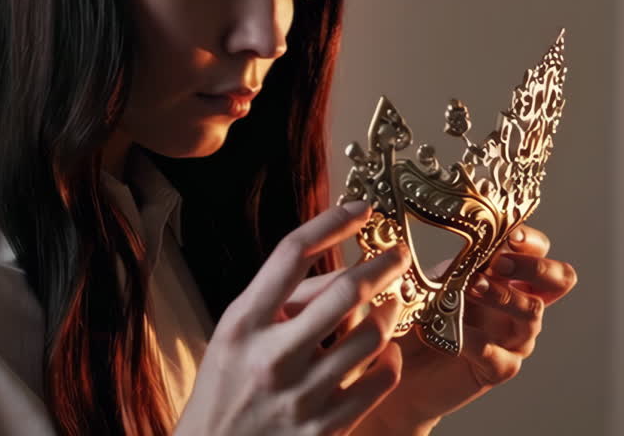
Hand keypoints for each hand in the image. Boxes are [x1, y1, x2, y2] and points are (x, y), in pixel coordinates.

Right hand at [174, 201, 412, 435]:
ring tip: (393, 304)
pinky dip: (390, 359)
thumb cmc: (225, 388)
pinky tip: (386, 351)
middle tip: (398, 255)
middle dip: (383, 265)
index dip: (332, 222)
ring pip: (372, 337)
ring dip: (391, 312)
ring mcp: (301, 396)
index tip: (360, 209)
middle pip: (345, 293)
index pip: (291, 254)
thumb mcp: (236, 334)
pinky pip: (379, 381)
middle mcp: (271, 357)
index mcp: (243, 324)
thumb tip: (343, 265)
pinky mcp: (325, 430)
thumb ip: (282, 299)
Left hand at [357, 225, 577, 433]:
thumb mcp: (433, 277)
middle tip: (499, 263)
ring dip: (501, 295)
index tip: (508, 235)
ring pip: (532, 313)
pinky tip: (442, 333)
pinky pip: (497, 353)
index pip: (540, 249)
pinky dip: (470, 339)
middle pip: (561, 279)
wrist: (397, 367)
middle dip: (535, 265)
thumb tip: (451, 221)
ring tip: (466, 289)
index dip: (531, 240)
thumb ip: (452, 258)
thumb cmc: (418, 315)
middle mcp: (519, 306)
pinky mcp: (497, 368)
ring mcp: (513, 339)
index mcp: (507, 277)